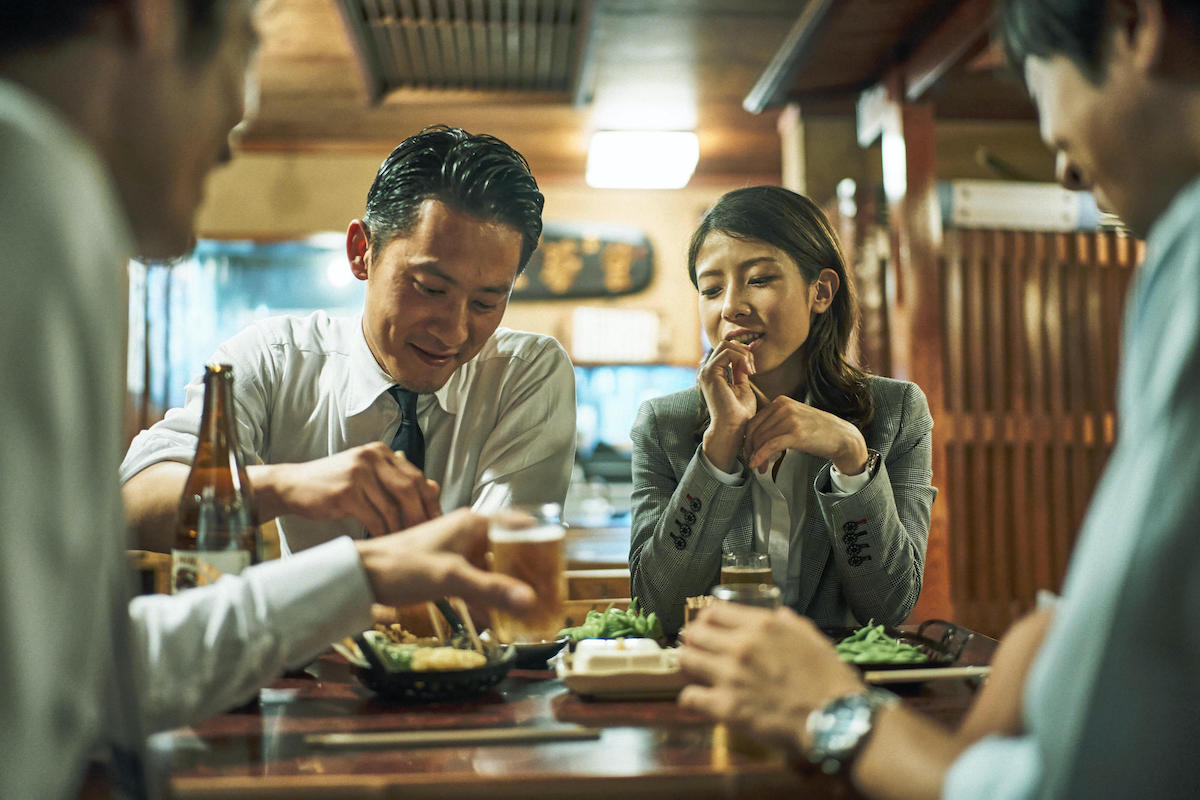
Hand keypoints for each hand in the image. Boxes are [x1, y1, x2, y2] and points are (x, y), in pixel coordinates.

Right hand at [252, 442, 440, 536]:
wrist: (293, 486)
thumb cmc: (335, 486)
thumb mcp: (367, 477)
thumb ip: (396, 481)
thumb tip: (435, 488)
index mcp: (381, 452)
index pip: (416, 476)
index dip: (431, 501)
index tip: (438, 522)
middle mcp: (372, 457)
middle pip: (409, 489)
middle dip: (421, 515)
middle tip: (427, 536)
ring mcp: (358, 473)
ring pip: (393, 506)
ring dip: (402, 528)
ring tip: (407, 543)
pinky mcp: (346, 493)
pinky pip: (375, 518)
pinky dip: (383, 533)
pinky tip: (386, 543)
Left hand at [355, 509, 535, 613]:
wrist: (362, 575)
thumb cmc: (404, 566)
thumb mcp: (451, 578)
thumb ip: (491, 589)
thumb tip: (531, 601)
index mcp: (474, 524)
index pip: (520, 526)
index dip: (542, 543)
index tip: (558, 565)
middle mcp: (470, 534)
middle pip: (510, 550)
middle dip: (529, 572)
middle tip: (548, 594)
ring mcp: (458, 553)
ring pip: (494, 569)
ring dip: (510, 589)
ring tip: (531, 611)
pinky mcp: (447, 571)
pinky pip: (477, 584)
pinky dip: (489, 599)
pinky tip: (500, 622)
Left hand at [678, 604, 862, 755]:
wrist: (834, 719)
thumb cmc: (829, 680)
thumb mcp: (813, 639)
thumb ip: (791, 624)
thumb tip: (780, 615)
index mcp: (762, 625)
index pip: (714, 612)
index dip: (707, 620)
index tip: (707, 628)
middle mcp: (741, 645)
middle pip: (695, 633)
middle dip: (694, 641)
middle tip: (698, 650)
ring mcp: (730, 676)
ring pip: (686, 660)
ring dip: (689, 665)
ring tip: (696, 673)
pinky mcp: (726, 707)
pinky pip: (690, 697)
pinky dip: (691, 699)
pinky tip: (700, 701)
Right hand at [698, 341, 757, 470]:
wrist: (733, 427)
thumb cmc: (740, 412)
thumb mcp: (743, 386)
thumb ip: (740, 370)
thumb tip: (744, 356)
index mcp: (714, 374)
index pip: (727, 350)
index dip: (743, 353)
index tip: (753, 369)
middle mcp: (708, 371)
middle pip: (725, 343)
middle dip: (743, 351)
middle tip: (752, 369)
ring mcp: (707, 371)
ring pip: (726, 344)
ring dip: (744, 354)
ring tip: (751, 371)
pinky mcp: (710, 373)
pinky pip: (727, 352)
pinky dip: (741, 358)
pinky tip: (748, 372)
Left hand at [743, 396, 867, 473]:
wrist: (842, 436)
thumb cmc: (817, 430)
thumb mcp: (794, 418)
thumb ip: (776, 421)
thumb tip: (754, 436)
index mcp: (781, 402)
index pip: (754, 421)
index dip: (748, 439)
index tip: (748, 451)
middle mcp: (784, 407)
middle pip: (756, 431)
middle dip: (751, 450)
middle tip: (753, 462)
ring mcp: (790, 420)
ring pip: (762, 440)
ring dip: (757, 457)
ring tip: (760, 468)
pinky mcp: (796, 434)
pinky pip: (771, 446)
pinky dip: (761, 457)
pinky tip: (758, 465)